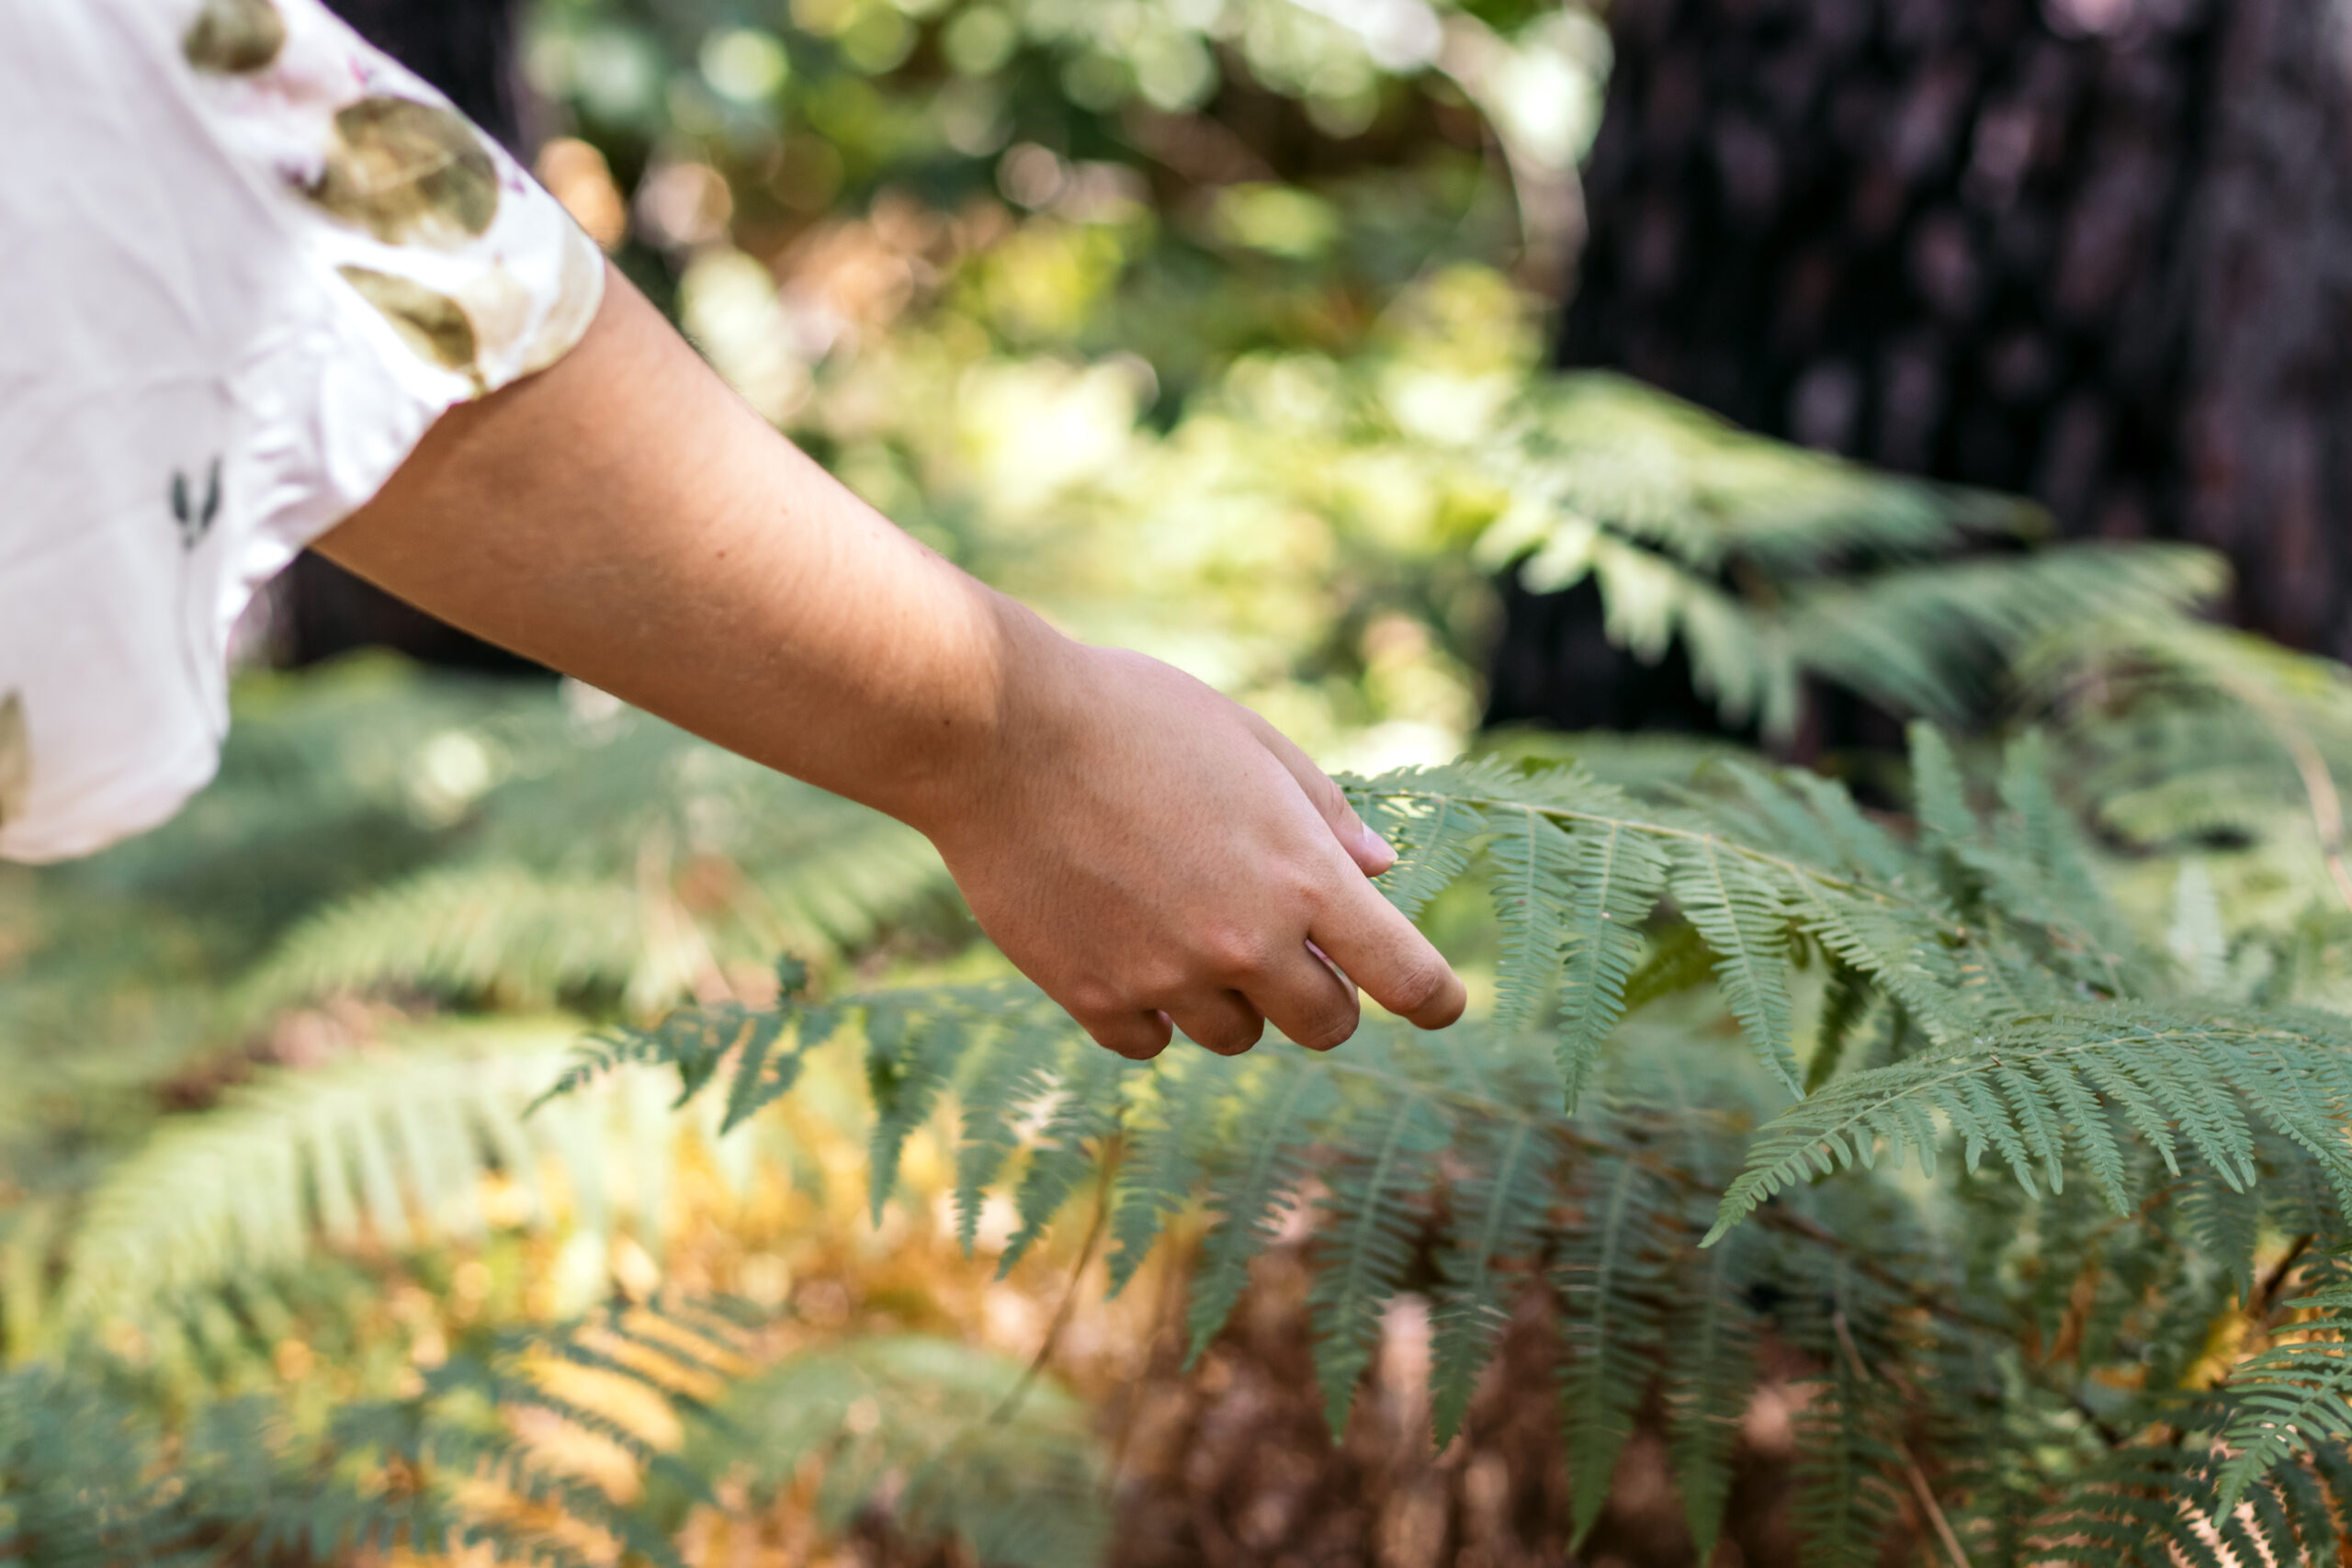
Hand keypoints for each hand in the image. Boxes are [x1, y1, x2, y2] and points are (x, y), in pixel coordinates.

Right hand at [910, 609, 1466, 1058]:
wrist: (998, 733)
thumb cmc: (1132, 714)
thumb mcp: (1248, 739)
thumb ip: (1323, 813)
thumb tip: (1382, 871)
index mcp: (1303, 876)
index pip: (1404, 976)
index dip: (1437, 999)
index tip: (1443, 1005)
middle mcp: (1245, 943)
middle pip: (1325, 1025)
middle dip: (1318, 992)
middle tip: (1282, 945)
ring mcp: (1166, 978)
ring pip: (1234, 1037)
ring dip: (1229, 998)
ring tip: (1181, 921)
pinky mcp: (1092, 997)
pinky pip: (1149, 1042)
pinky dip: (1149, 1011)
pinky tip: (1123, 947)